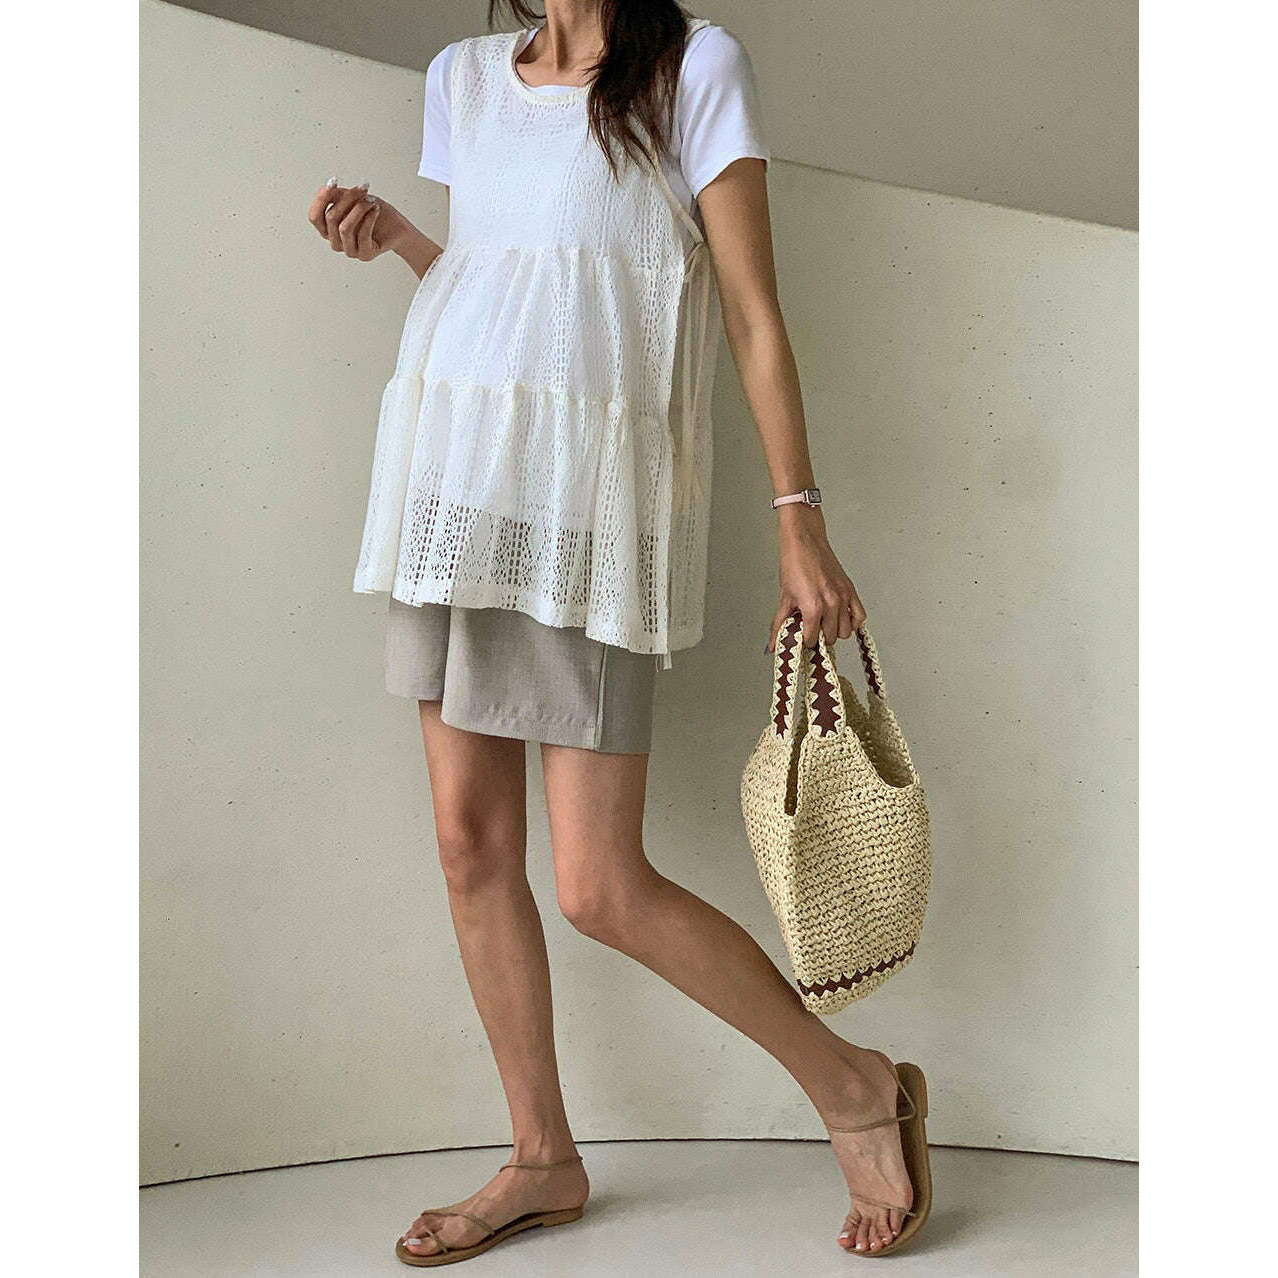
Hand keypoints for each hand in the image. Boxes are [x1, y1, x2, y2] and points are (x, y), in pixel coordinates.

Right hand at [306, 178, 409, 260]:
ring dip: (359, 209)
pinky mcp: (364, 255)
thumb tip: (329, 186)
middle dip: (347, 198)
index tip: (333, 181)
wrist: (396, 227)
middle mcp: (336, 242)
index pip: (314, 217)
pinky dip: (369, 218)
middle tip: (362, 189)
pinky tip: (376, 210)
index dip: (321, 198)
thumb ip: (336, 195)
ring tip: (371, 201)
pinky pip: (362, 235)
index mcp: (328, 230)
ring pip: (345, 228)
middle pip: (331, 218)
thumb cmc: (372, 212)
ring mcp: (350, 251)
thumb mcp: (352, 198)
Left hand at [766, 507, 865, 651]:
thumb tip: (773, 645)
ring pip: (846, 632)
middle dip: (819, 637)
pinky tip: (839, 618)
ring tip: (823, 622)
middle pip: (831, 638)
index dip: (804, 641)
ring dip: (835, 631)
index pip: (812, 640)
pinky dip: (852, 622)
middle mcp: (831, 604)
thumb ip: (779, 625)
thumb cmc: (794, 565)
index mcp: (813, 607)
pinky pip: (860, 617)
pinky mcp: (850, 590)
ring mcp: (843, 597)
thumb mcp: (784, 598)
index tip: (800, 637)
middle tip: (811, 628)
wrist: (804, 542)